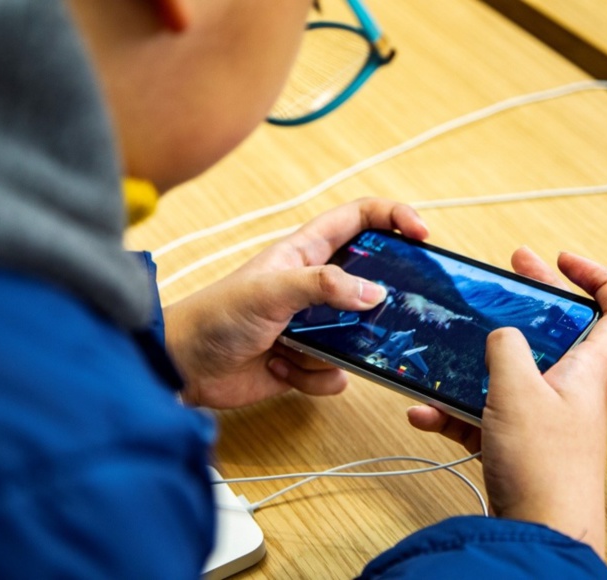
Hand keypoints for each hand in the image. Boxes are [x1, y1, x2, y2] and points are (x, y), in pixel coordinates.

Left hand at [164, 198, 427, 408]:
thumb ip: (323, 285)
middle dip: (380, 302)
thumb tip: (374, 292)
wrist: (184, 367)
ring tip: (305, 349)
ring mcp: (314, 325)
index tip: (422, 235)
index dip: (393, 218)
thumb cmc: (215, 316)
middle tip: (387, 314)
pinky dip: (315, 377)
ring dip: (341, 349)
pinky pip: (338, 371)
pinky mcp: (308, 361)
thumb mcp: (270, 290)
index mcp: (306, 253)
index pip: (358, 220)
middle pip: (370, 282)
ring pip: (360, 335)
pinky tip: (282, 369)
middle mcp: (315, 287)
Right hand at [407, 248, 606, 556]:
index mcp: (587, 370)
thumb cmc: (544, 466)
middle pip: (557, 331)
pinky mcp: (517, 445)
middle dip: (530, 299)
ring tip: (444, 348)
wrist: (539, 537)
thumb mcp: (519, 391)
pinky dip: (456, 411)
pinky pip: (484, 415)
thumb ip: (506, 348)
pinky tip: (424, 412)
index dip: (599, 277)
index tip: (562, 260)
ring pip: (512, 373)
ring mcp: (543, 418)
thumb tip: (500, 333)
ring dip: (477, 362)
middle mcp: (569, 390)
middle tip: (505, 274)